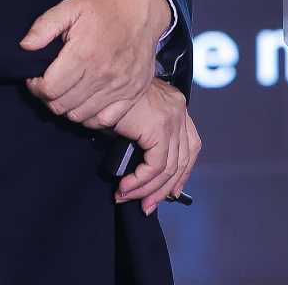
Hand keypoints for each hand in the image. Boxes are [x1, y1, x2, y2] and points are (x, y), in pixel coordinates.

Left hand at [20, 0, 171, 127]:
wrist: (140, 11)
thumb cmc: (103, 9)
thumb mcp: (70, 7)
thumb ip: (44, 26)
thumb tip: (25, 46)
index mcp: (84, 53)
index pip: (49, 89)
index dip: (36, 87)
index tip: (37, 78)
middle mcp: (102, 74)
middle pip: (61, 105)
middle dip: (49, 98)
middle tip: (51, 84)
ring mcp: (119, 86)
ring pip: (79, 115)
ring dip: (67, 107)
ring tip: (67, 91)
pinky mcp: (132, 93)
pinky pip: (104, 120)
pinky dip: (90, 117)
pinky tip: (85, 102)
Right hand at [112, 79, 200, 214]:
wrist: (97, 81)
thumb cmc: (106, 98)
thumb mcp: (129, 120)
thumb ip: (141, 140)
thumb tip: (143, 175)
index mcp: (175, 105)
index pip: (191, 145)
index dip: (182, 173)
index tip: (170, 193)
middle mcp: (179, 109)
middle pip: (184, 158)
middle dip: (165, 187)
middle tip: (147, 206)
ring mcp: (172, 117)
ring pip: (169, 167)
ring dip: (147, 189)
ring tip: (126, 198)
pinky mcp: (159, 126)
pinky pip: (156, 166)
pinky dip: (140, 182)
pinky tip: (125, 187)